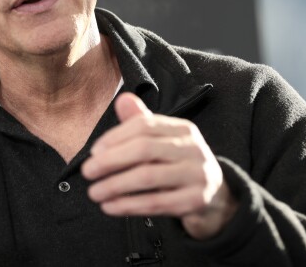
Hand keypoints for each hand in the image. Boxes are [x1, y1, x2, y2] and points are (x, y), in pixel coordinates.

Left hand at [81, 93, 237, 239]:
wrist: (217, 199)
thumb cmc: (180, 166)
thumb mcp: (163, 142)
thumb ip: (141, 123)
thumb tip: (122, 99)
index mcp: (182, 129)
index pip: (144, 126)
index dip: (115, 137)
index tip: (94, 152)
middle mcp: (193, 148)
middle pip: (144, 149)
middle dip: (110, 161)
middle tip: (87, 172)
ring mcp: (198, 175)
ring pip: (148, 177)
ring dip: (114, 185)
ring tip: (94, 192)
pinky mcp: (196, 201)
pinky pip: (156, 203)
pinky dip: (128, 205)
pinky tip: (110, 207)